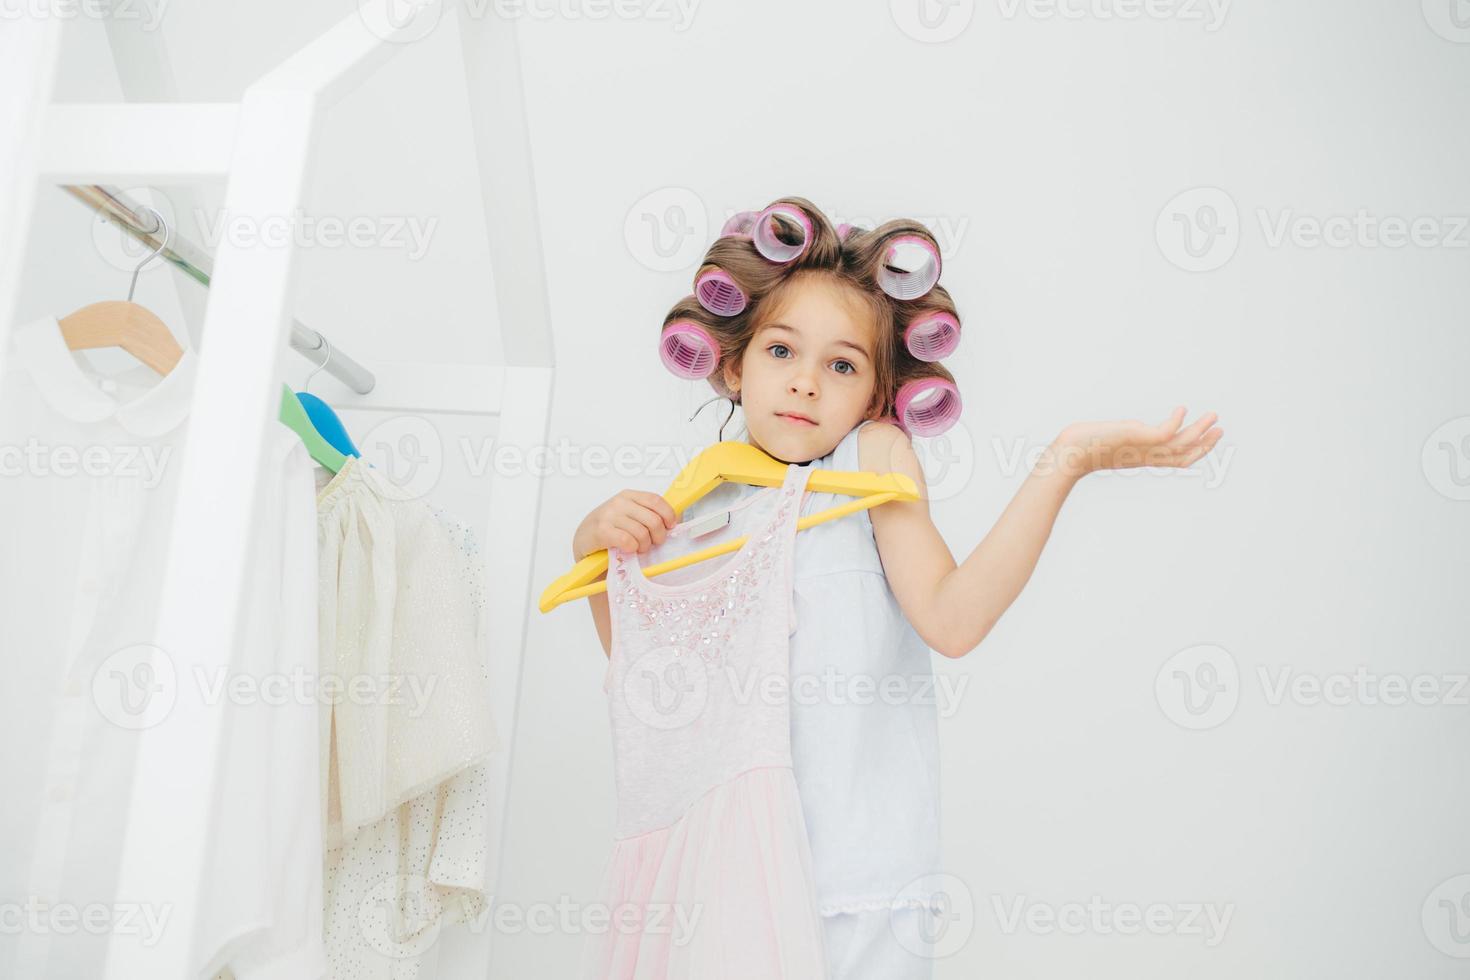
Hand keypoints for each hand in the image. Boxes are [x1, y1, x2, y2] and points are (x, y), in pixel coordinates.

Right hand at [572, 489, 678, 559]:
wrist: (583, 542)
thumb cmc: (610, 531)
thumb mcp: (628, 516)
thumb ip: (647, 514)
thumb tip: (676, 519)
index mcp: (628, 496)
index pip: (656, 500)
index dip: (668, 515)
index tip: (670, 526)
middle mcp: (619, 502)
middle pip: (653, 520)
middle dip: (658, 536)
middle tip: (652, 544)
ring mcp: (609, 516)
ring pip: (642, 533)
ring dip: (644, 546)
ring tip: (638, 548)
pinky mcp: (601, 531)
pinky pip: (628, 541)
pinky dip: (632, 549)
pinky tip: (627, 550)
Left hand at [1051, 406, 1222, 478]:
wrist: (1067, 453)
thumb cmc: (1082, 447)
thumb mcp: (1113, 438)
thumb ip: (1128, 434)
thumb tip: (1134, 428)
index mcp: (1142, 458)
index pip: (1177, 459)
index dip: (1196, 450)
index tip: (1209, 435)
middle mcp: (1145, 456)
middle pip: (1184, 456)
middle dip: (1204, 443)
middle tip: (1220, 427)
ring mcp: (1141, 448)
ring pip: (1179, 445)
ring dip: (1199, 430)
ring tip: (1213, 415)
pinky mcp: (1135, 438)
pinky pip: (1164, 433)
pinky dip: (1177, 422)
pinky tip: (1182, 409)